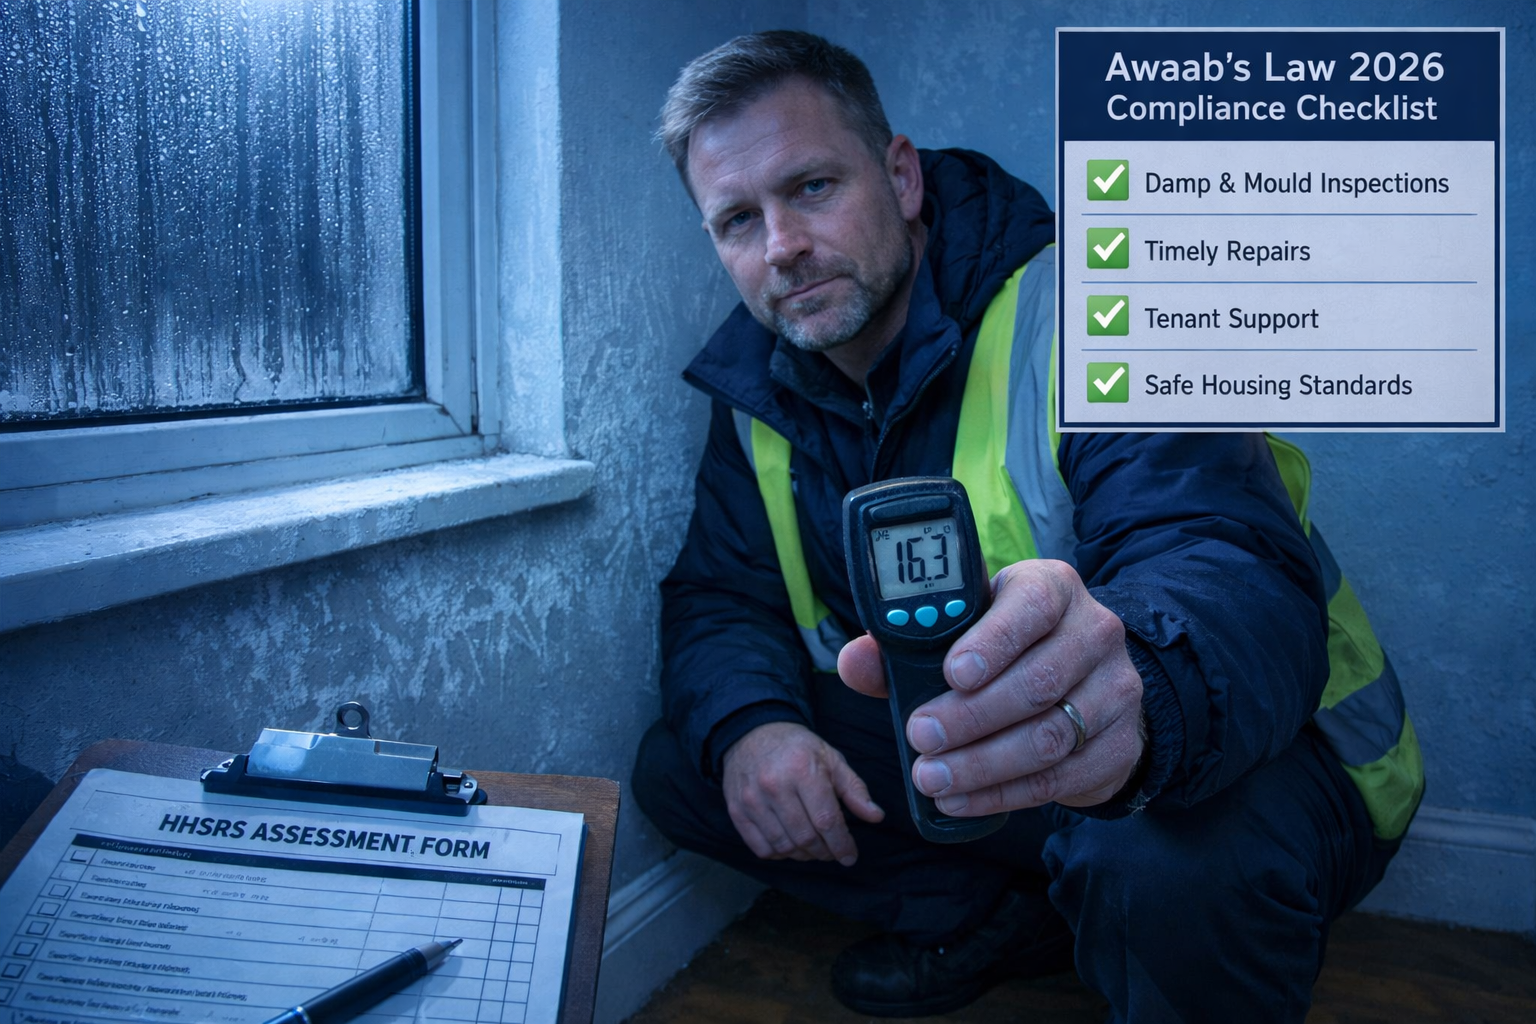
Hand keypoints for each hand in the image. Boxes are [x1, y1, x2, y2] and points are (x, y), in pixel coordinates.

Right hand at [721, 721, 884, 865]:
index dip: (841, 844)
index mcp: (803, 770)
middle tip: (833, 852)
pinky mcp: (737, 810)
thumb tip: (875, 816)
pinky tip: (790, 845)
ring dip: (804, 855)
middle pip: (805, 837)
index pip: (826, 820)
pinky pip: (761, 848)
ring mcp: (752, 800)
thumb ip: (854, 789)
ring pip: (784, 846)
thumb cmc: (796, 748)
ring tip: (813, 849)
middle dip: (825, 852)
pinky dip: (779, 854)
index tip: (850, 856)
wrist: (751, 732)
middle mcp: (775, 785)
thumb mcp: (831, 759)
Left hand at [838, 559, 1143, 813]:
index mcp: (1051, 588)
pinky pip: (1060, 778)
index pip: (1031, 605)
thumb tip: (855, 661)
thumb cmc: (1006, 649)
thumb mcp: (964, 633)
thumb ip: (905, 646)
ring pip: (1050, 736)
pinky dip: (1003, 794)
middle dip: (971, 716)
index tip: (951, 673)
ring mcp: (1115, 690)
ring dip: (982, 764)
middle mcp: (1093, 632)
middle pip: (1037, 681)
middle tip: (920, 736)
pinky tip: (961, 799)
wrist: (1086, 684)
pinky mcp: (1118, 745)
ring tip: (931, 776)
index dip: (992, 641)